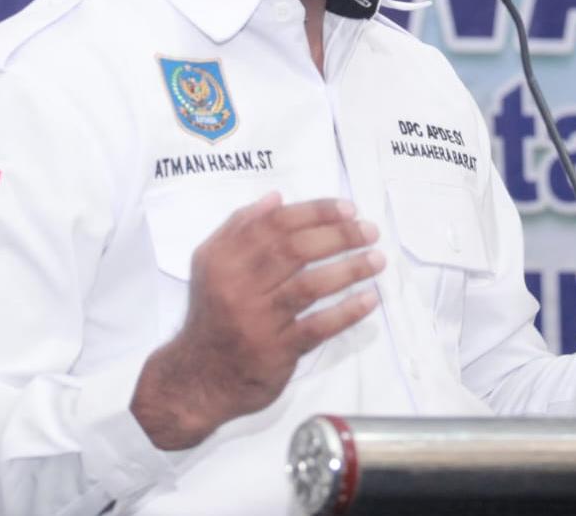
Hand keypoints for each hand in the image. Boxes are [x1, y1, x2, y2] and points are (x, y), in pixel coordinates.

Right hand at [131, 192, 383, 448]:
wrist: (198, 377)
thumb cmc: (214, 312)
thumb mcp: (211, 263)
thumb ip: (240, 227)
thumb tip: (276, 198)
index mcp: (225, 258)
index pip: (276, 224)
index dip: (316, 212)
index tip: (349, 209)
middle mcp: (239, 286)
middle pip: (296, 251)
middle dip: (339, 237)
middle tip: (370, 231)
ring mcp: (258, 321)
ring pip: (309, 287)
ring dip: (349, 270)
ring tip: (377, 260)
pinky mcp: (276, 351)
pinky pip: (316, 327)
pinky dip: (346, 312)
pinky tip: (369, 299)